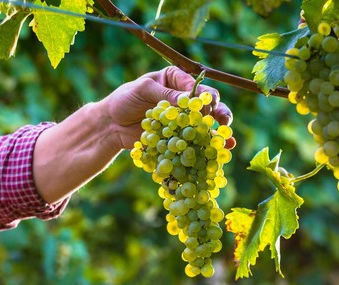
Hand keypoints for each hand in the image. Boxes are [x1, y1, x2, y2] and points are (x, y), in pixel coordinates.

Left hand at [97, 66, 233, 149]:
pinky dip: (206, 146)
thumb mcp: (143, 90)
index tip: (206, 105)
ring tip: (228, 139)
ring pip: (206, 124)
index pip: (196, 87)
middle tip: (223, 120)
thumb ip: (165, 94)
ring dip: (218, 131)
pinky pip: (195, 140)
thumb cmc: (125, 99)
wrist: (110, 123)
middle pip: (207, 105)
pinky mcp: (178, 136)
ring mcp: (182, 119)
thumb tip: (189, 99)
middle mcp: (183, 98)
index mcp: (176, 79)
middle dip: (217, 113)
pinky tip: (219, 151)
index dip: (204, 96)